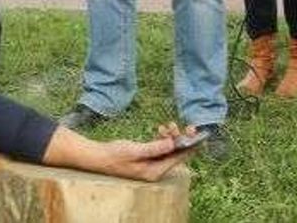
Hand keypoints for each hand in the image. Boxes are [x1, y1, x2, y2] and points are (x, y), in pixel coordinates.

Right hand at [41, 124, 198, 182]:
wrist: (98, 157)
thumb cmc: (115, 154)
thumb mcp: (135, 150)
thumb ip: (155, 148)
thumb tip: (174, 143)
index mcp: (155, 172)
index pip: (178, 158)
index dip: (190, 146)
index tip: (198, 134)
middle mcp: (155, 170)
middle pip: (176, 154)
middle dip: (181, 139)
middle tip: (186, 125)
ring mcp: (151, 165)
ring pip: (169, 150)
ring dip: (171, 137)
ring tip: (168, 125)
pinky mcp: (146, 159)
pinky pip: (161, 148)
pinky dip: (163, 139)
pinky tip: (161, 129)